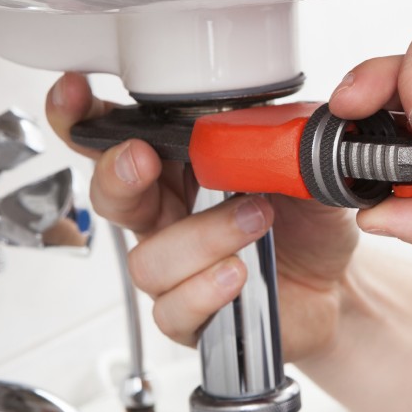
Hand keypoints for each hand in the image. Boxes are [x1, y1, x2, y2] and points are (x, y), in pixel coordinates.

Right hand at [45, 73, 358, 360]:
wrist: (336, 284)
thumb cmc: (307, 223)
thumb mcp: (303, 169)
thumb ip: (277, 140)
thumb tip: (259, 118)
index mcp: (181, 170)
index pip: (119, 139)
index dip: (84, 118)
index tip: (75, 94)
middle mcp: (167, 218)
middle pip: (110, 197)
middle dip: (117, 174)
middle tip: (142, 159)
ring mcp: (176, 271)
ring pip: (149, 258)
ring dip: (201, 235)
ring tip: (257, 219)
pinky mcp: (193, 317)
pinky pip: (173, 309)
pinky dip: (206, 289)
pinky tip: (239, 274)